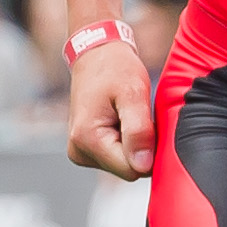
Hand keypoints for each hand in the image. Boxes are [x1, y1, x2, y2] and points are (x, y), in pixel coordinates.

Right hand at [63, 30, 150, 182]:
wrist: (96, 55)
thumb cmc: (116, 69)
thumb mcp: (133, 94)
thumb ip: (138, 131)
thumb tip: (143, 166)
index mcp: (87, 139)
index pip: (132, 169)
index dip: (148, 150)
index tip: (147, 123)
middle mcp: (79, 151)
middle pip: (127, 170)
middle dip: (140, 147)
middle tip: (138, 116)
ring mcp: (80, 153)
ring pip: (123, 165)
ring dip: (133, 144)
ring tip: (127, 115)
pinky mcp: (86, 151)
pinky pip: (116, 158)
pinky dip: (125, 143)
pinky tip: (121, 121)